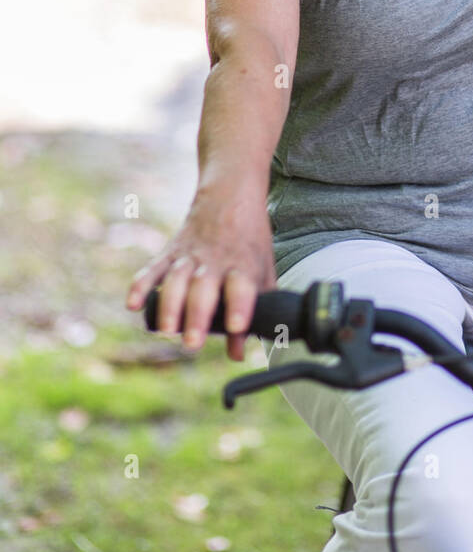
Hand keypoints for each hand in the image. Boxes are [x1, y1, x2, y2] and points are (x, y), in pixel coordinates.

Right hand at [125, 191, 277, 361]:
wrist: (230, 196)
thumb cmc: (249, 244)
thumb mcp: (261, 273)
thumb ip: (254, 313)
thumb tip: (238, 356)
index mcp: (243, 266)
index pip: (242, 286)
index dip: (240, 307)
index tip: (236, 327)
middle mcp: (215, 261)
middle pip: (204, 288)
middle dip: (196, 316)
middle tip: (191, 344)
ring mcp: (189, 255)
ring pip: (176, 279)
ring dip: (170, 304)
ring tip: (166, 330)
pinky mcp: (169, 252)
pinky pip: (151, 269)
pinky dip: (140, 286)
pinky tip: (133, 305)